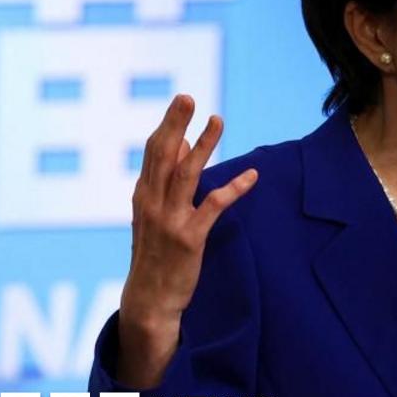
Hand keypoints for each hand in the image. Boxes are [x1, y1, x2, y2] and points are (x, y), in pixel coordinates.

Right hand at [117, 95, 257, 388]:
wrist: (149, 301)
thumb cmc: (155, 255)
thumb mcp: (153, 217)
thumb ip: (166, 184)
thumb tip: (185, 148)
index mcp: (143, 196)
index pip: (154, 153)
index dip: (167, 125)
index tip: (182, 102)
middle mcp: (152, 204)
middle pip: (164, 155)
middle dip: (175, 124)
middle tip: (187, 96)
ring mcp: (170, 220)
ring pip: (187, 173)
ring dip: (204, 145)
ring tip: (218, 120)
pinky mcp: (189, 238)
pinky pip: (213, 207)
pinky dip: (234, 188)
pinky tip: (253, 175)